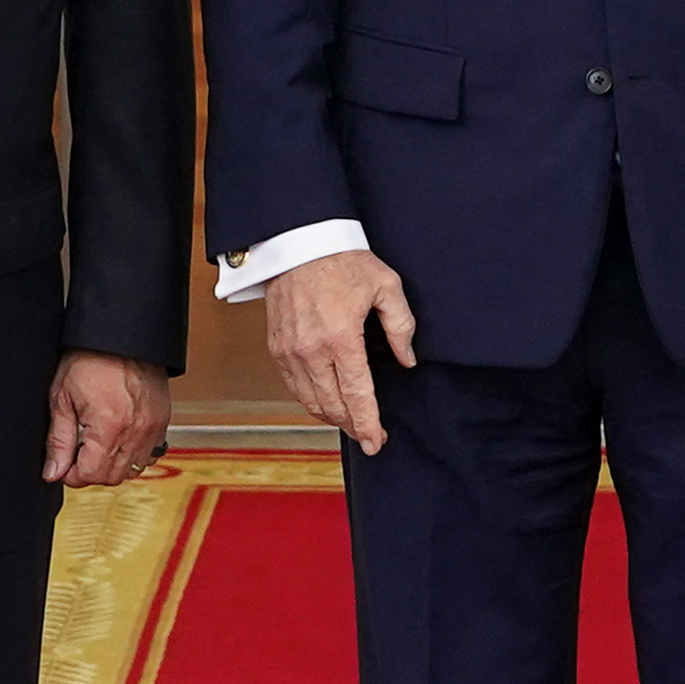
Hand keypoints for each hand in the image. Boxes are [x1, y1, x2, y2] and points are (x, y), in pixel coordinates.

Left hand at [44, 352, 173, 487]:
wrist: (121, 335)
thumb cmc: (90, 358)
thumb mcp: (62, 398)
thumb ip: (59, 441)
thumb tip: (53, 471)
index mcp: (109, 426)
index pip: (91, 475)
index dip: (72, 475)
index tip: (63, 466)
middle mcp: (135, 431)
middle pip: (112, 477)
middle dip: (90, 472)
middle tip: (77, 454)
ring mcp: (153, 428)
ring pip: (132, 470)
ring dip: (112, 465)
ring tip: (97, 445)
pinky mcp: (162, 422)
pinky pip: (149, 455)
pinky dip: (132, 455)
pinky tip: (118, 439)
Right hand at [263, 250, 417, 455]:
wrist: (298, 242)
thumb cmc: (342, 259)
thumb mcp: (385, 286)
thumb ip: (400, 326)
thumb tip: (407, 359)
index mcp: (341, 338)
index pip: (357, 395)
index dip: (369, 424)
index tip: (377, 442)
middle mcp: (311, 350)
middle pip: (333, 405)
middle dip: (354, 427)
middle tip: (370, 437)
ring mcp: (290, 351)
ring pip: (311, 401)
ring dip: (333, 417)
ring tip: (352, 423)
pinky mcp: (277, 347)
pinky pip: (294, 387)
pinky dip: (311, 401)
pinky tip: (327, 403)